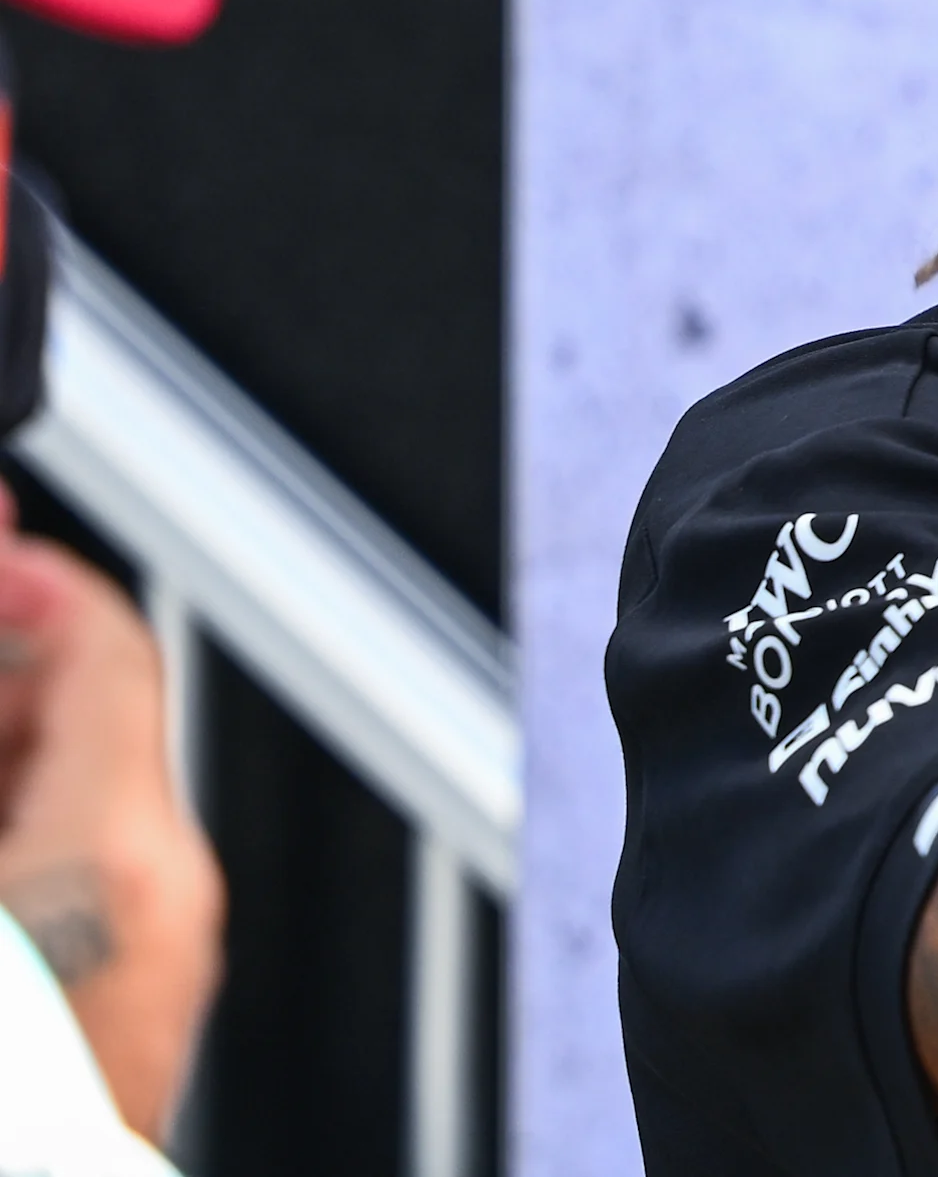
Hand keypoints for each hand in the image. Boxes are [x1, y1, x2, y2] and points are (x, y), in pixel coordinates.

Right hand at [0, 518, 222, 1143]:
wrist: (25, 1162)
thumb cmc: (5, 1079)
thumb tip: (3, 571)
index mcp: (121, 841)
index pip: (112, 646)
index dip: (33, 584)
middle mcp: (168, 896)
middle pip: (95, 723)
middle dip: (2, 683)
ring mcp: (161, 961)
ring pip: (82, 807)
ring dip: (4, 764)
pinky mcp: (133, 1012)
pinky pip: (84, 884)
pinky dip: (22, 842)